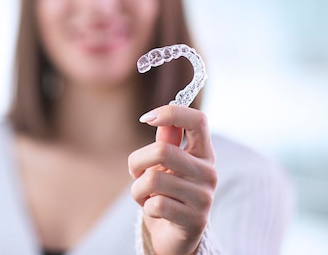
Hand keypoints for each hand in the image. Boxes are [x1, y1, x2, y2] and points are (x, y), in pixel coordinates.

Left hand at [128, 105, 217, 254]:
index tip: (146, 118)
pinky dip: (146, 208)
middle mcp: (209, 173)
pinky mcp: (195, 221)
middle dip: (137, 162)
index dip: (171, 112)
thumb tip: (158, 117)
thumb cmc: (166, 193)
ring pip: (153, 179)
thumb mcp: (164, 164)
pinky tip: (155, 212)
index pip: (198, 120)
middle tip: (137, 174)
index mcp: (203, 153)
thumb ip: (166, 141)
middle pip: (162, 150)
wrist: (173, 235)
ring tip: (146, 196)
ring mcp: (204, 198)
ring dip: (138, 189)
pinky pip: (156, 205)